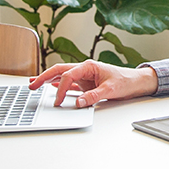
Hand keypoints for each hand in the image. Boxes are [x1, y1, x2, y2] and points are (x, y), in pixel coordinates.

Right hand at [28, 60, 156, 107]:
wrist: (136, 82)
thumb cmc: (126, 81)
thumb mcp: (110, 90)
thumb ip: (93, 96)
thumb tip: (79, 103)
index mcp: (89, 66)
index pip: (68, 75)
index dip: (60, 89)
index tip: (58, 102)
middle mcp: (85, 69)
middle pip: (59, 70)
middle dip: (44, 77)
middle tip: (31, 85)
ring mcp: (84, 76)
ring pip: (62, 76)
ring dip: (48, 79)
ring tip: (34, 83)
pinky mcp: (86, 83)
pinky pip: (68, 83)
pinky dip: (58, 84)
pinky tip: (50, 86)